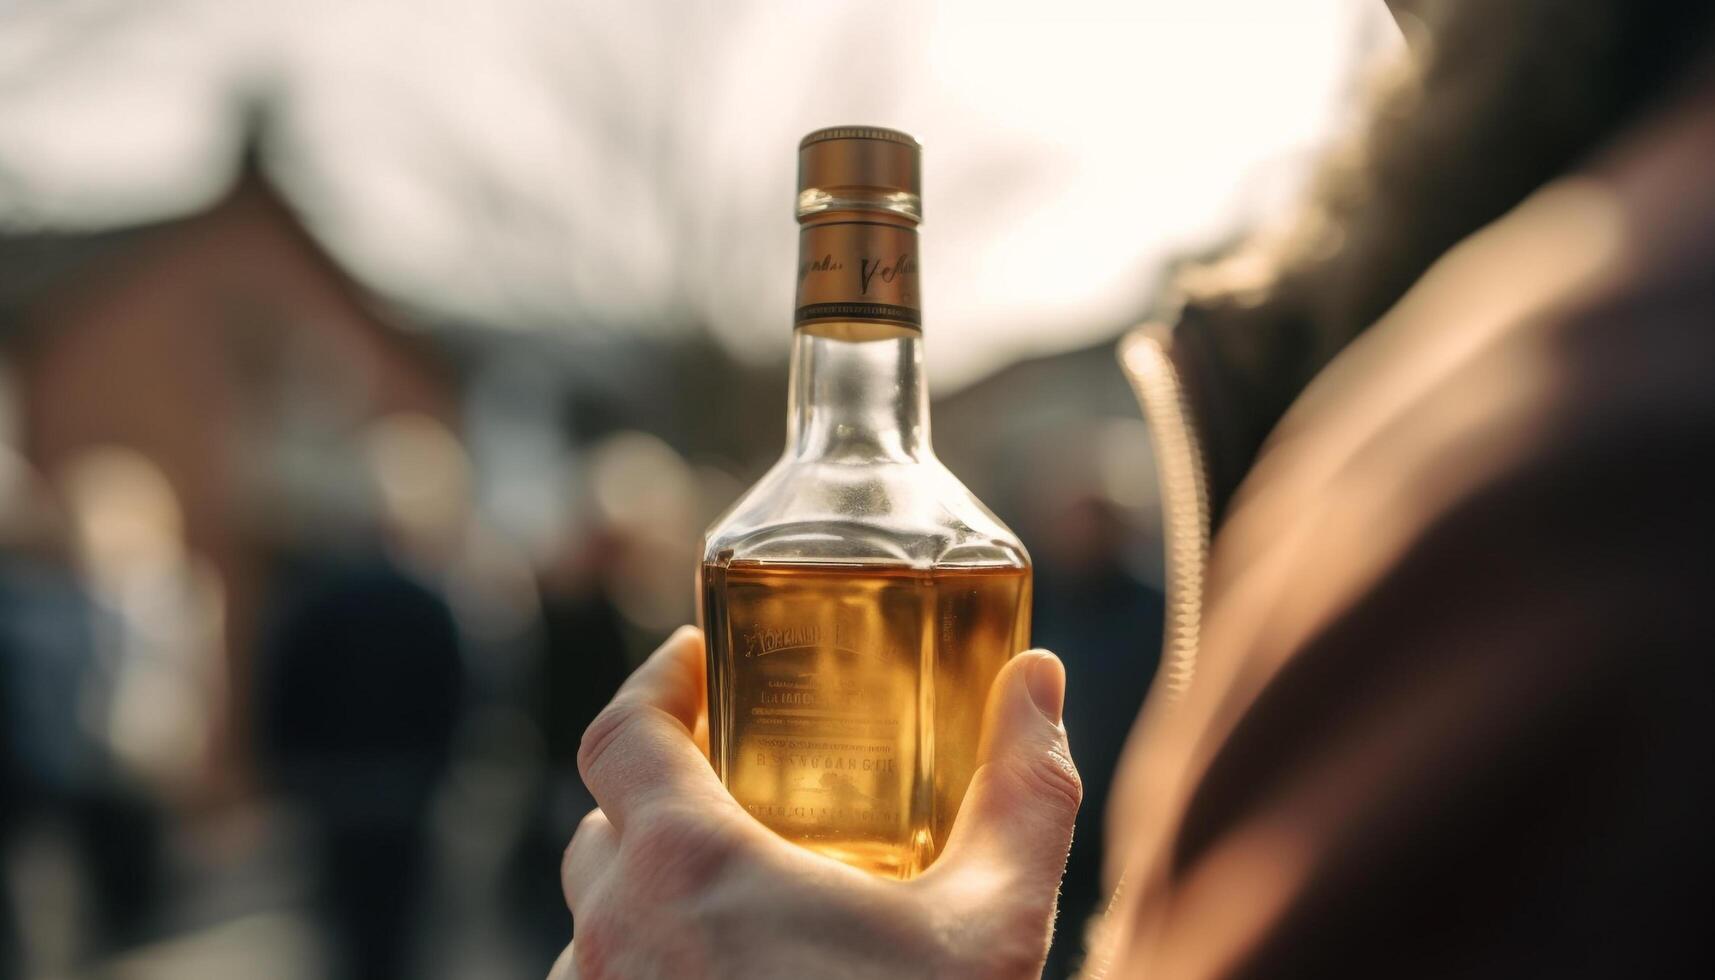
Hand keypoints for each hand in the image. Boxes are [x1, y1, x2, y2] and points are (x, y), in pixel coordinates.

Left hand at [550, 626, 1079, 979]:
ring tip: (741, 889)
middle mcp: (615, 940)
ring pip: (598, 921)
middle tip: (739, 774)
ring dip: (651, 891)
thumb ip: (1022, 790)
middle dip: (662, 788)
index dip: (655, 680)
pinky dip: (648, 965)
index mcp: (684, 870)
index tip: (698, 658)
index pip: (619, 732)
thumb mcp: (992, 923)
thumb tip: (1041, 680)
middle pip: (603, 824)